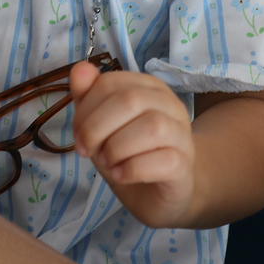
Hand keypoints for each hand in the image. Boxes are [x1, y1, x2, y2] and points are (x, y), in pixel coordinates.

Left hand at [69, 61, 194, 228]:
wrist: (158, 194)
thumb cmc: (128, 154)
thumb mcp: (101, 126)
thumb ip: (88, 96)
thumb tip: (79, 69)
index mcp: (147, 87)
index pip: (110, 83)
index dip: (86, 108)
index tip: (78, 134)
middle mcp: (169, 104)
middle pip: (130, 100)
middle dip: (97, 127)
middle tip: (87, 150)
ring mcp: (181, 134)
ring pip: (152, 127)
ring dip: (117, 148)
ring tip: (108, 162)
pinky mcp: (185, 165)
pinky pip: (164, 160)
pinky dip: (133, 169)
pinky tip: (121, 175)